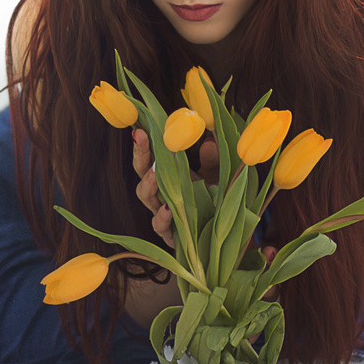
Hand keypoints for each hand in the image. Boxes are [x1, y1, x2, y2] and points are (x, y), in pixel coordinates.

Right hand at [132, 130, 218, 248]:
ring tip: (155, 171)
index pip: (149, 158)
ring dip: (148, 183)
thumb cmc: (214, 200)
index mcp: (167, 178)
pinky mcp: (170, 235)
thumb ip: (211, 160)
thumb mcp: (215, 176)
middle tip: (140, 137)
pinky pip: (160, 226)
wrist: (224, 230)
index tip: (140, 128)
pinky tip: (168, 208)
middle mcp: (160, 194)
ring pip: (146, 198)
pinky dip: (162, 217)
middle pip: (141, 174)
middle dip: (140, 156)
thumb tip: (208, 143)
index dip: (142, 144)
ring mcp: (162, 214)